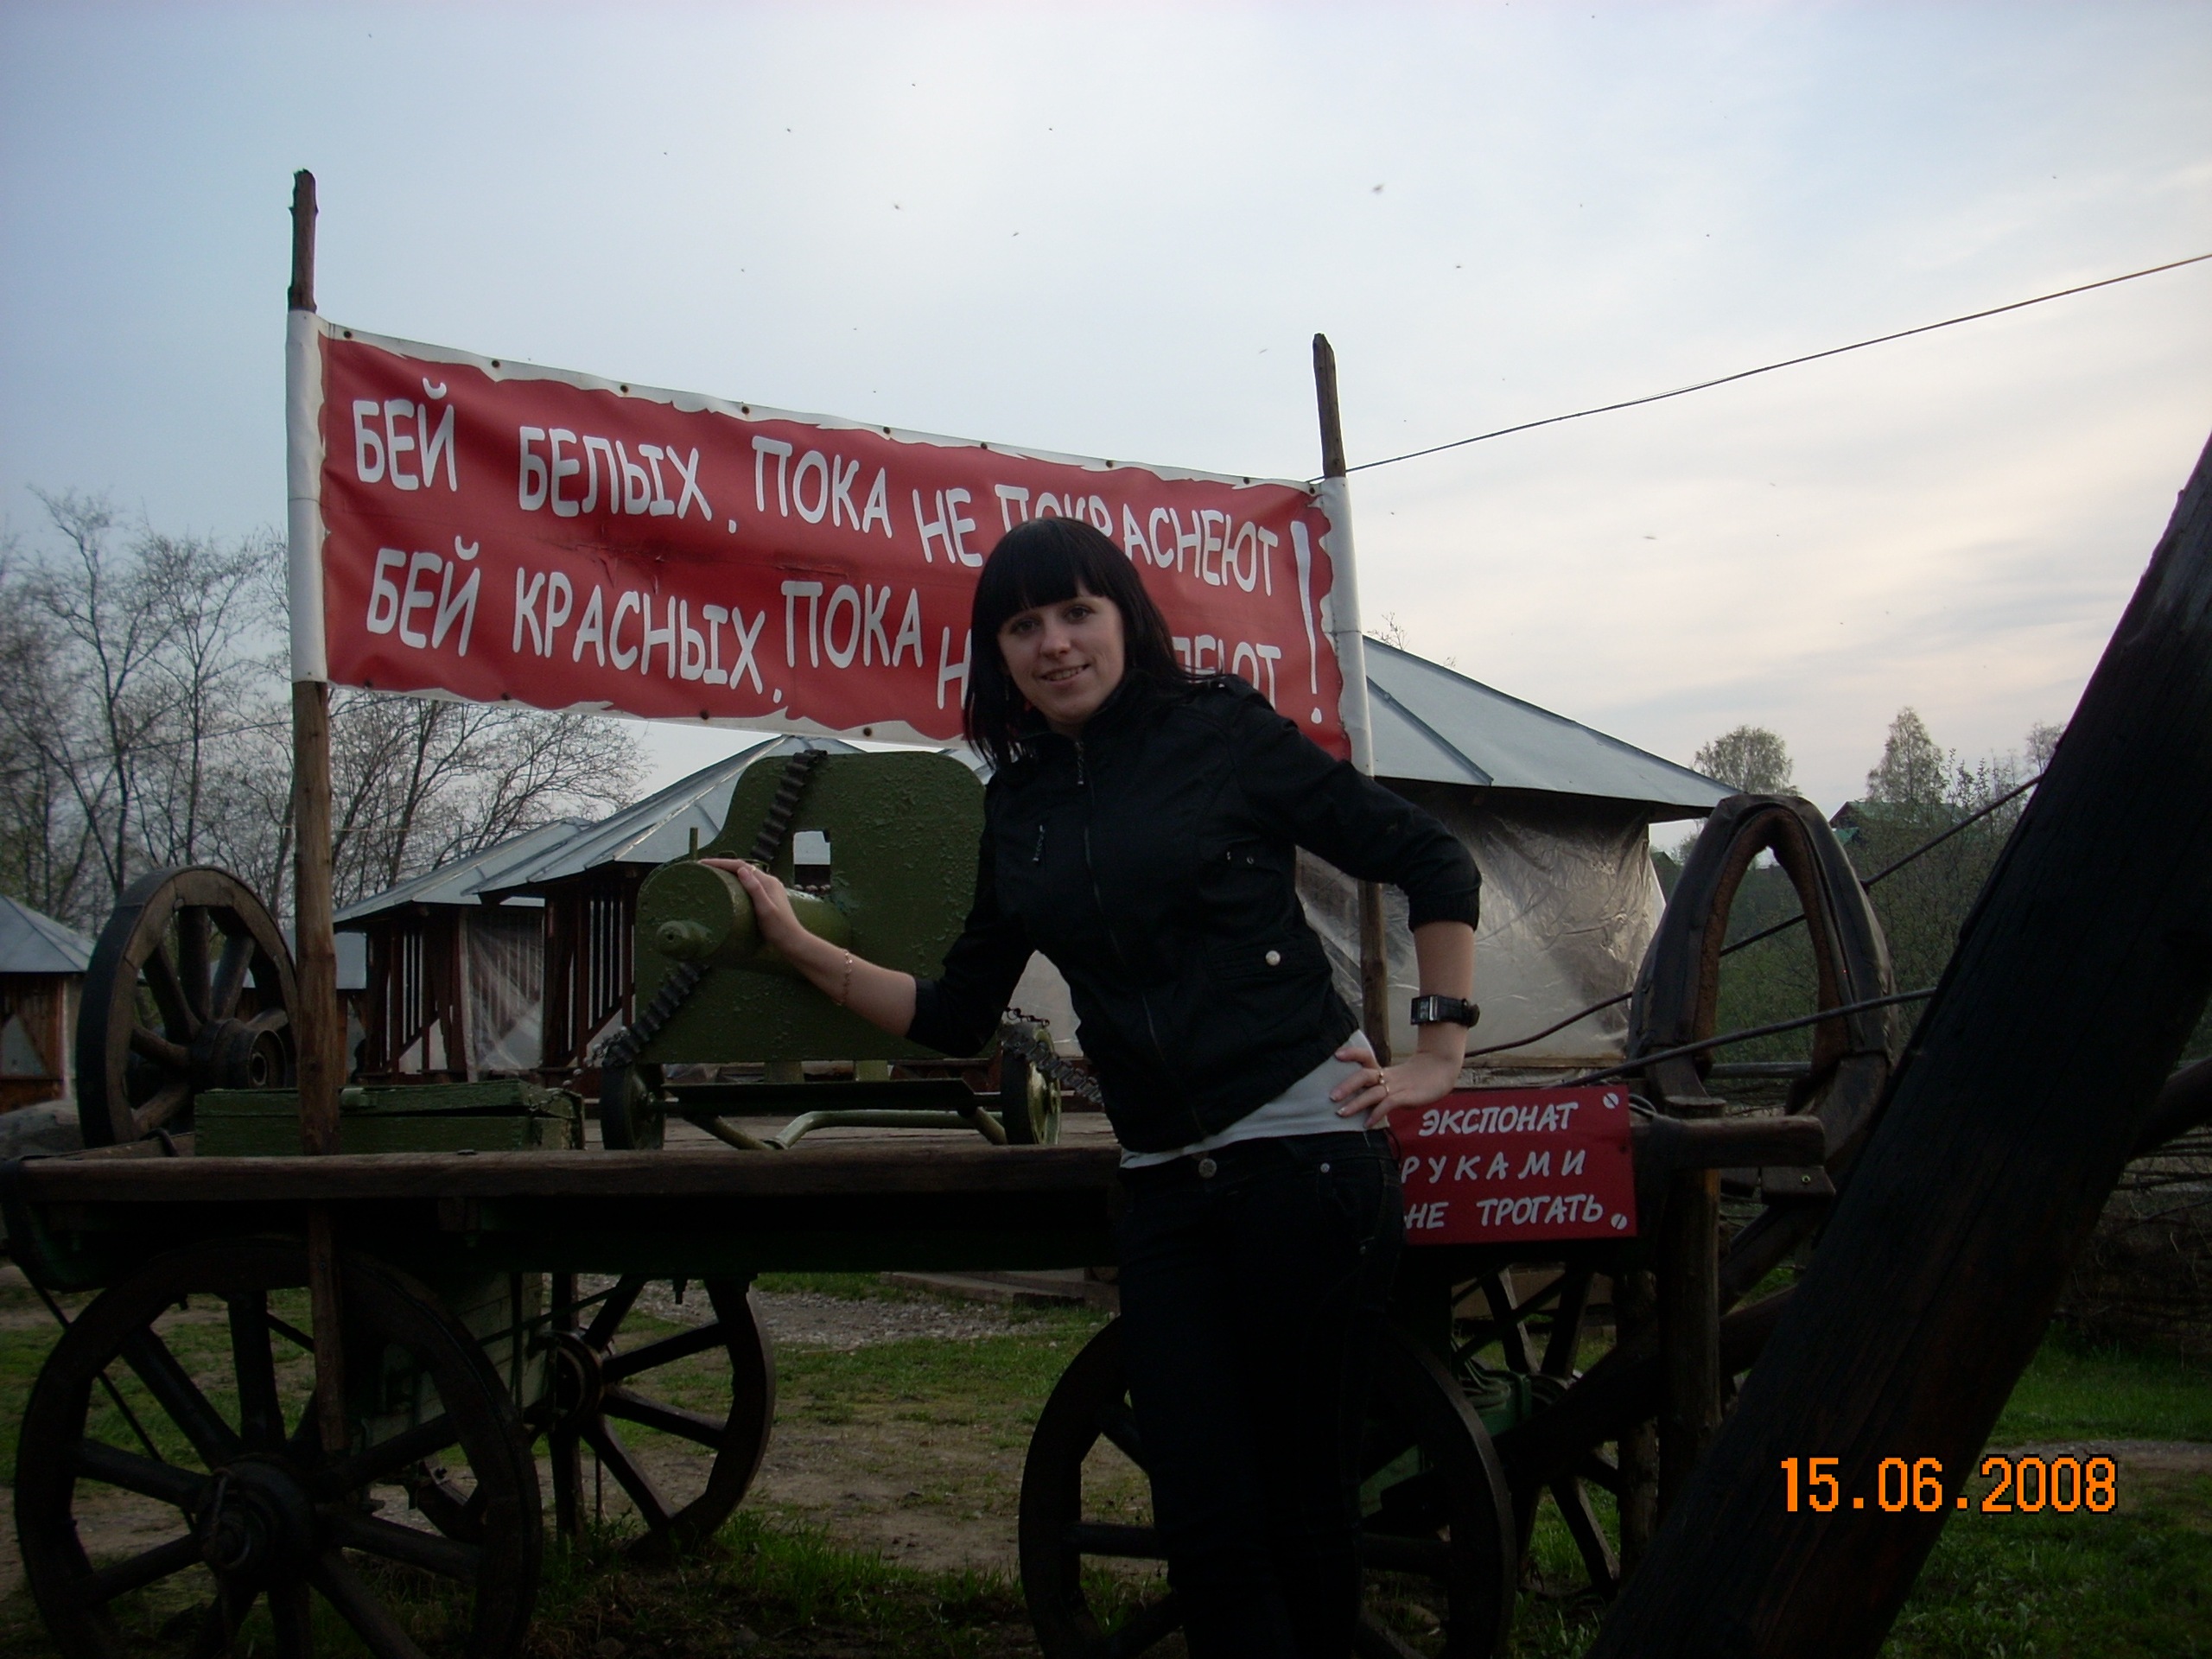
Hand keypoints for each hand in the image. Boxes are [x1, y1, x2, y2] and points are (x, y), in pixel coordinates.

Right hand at [702, 858, 824, 964]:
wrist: (792, 942)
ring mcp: (769, 891)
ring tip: (712, 876)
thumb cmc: (779, 929)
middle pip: (742, 869)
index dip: (721, 863)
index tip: (704, 864)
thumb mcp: (765, 909)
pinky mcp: (767, 899)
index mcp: (768, 882)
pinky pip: (748, 886)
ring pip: (745, 876)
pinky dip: (735, 883)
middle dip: (723, 866)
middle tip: (704, 868)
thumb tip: (742, 869)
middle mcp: (769, 883)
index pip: (741, 866)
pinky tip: (728, 890)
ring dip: (729, 873)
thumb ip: (755, 889)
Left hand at [1332, 1046, 1461, 1129]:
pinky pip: (1389, 1105)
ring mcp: (1397, 1087)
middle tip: (1331, 1097)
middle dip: (1346, 1086)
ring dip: (1356, 1103)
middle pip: (1364, 1075)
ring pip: (1373, 1092)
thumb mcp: (1396, 1080)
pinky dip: (1377, 1114)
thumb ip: (1380, 1089)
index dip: (1352, 1054)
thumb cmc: (1418, 1078)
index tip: (1336, 1055)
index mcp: (1384, 1070)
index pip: (1365, 1057)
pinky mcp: (1407, 1097)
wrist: (1442, 1071)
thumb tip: (1361, 1102)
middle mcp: (1388, 1077)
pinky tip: (1367, 1123)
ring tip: (1341, 1113)